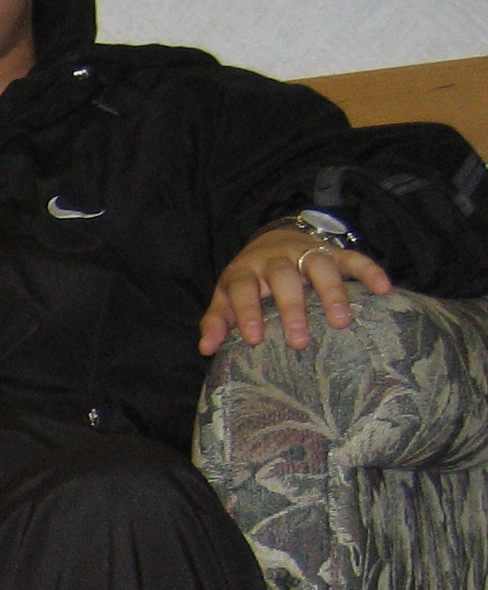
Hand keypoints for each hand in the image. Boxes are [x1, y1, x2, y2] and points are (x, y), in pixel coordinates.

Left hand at [198, 225, 392, 352]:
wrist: (271, 241)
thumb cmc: (248, 280)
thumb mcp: (227, 296)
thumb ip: (217, 321)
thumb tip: (206, 348)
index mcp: (246, 270)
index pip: (243, 289)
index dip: (247, 312)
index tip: (254, 339)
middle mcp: (276, 259)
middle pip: (283, 278)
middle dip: (291, 309)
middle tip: (300, 341)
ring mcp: (306, 252)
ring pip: (319, 266)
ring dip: (331, 292)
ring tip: (341, 322)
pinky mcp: (333, 251)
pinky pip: (354, 257)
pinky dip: (369, 271)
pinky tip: (383, 289)